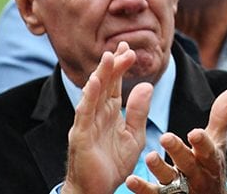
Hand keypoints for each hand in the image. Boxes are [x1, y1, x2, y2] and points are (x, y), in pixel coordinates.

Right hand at [64, 44, 152, 193]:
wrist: (96, 191)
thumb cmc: (112, 165)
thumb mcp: (133, 136)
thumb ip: (139, 112)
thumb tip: (146, 85)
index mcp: (109, 114)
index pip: (115, 85)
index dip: (121, 67)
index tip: (129, 48)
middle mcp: (96, 115)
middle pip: (104, 85)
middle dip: (113, 65)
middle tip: (124, 46)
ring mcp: (86, 124)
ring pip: (93, 95)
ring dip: (101, 75)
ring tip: (109, 57)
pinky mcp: (80, 136)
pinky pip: (84, 114)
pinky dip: (88, 97)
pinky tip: (93, 82)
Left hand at [127, 88, 226, 193]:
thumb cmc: (210, 165)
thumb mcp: (218, 142)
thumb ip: (221, 118)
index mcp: (210, 160)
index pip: (208, 150)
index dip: (202, 142)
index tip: (194, 132)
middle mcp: (197, 175)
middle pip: (188, 164)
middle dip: (178, 151)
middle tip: (165, 137)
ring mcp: (182, 189)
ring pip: (170, 180)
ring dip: (159, 169)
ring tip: (149, 157)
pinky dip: (143, 189)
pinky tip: (131, 180)